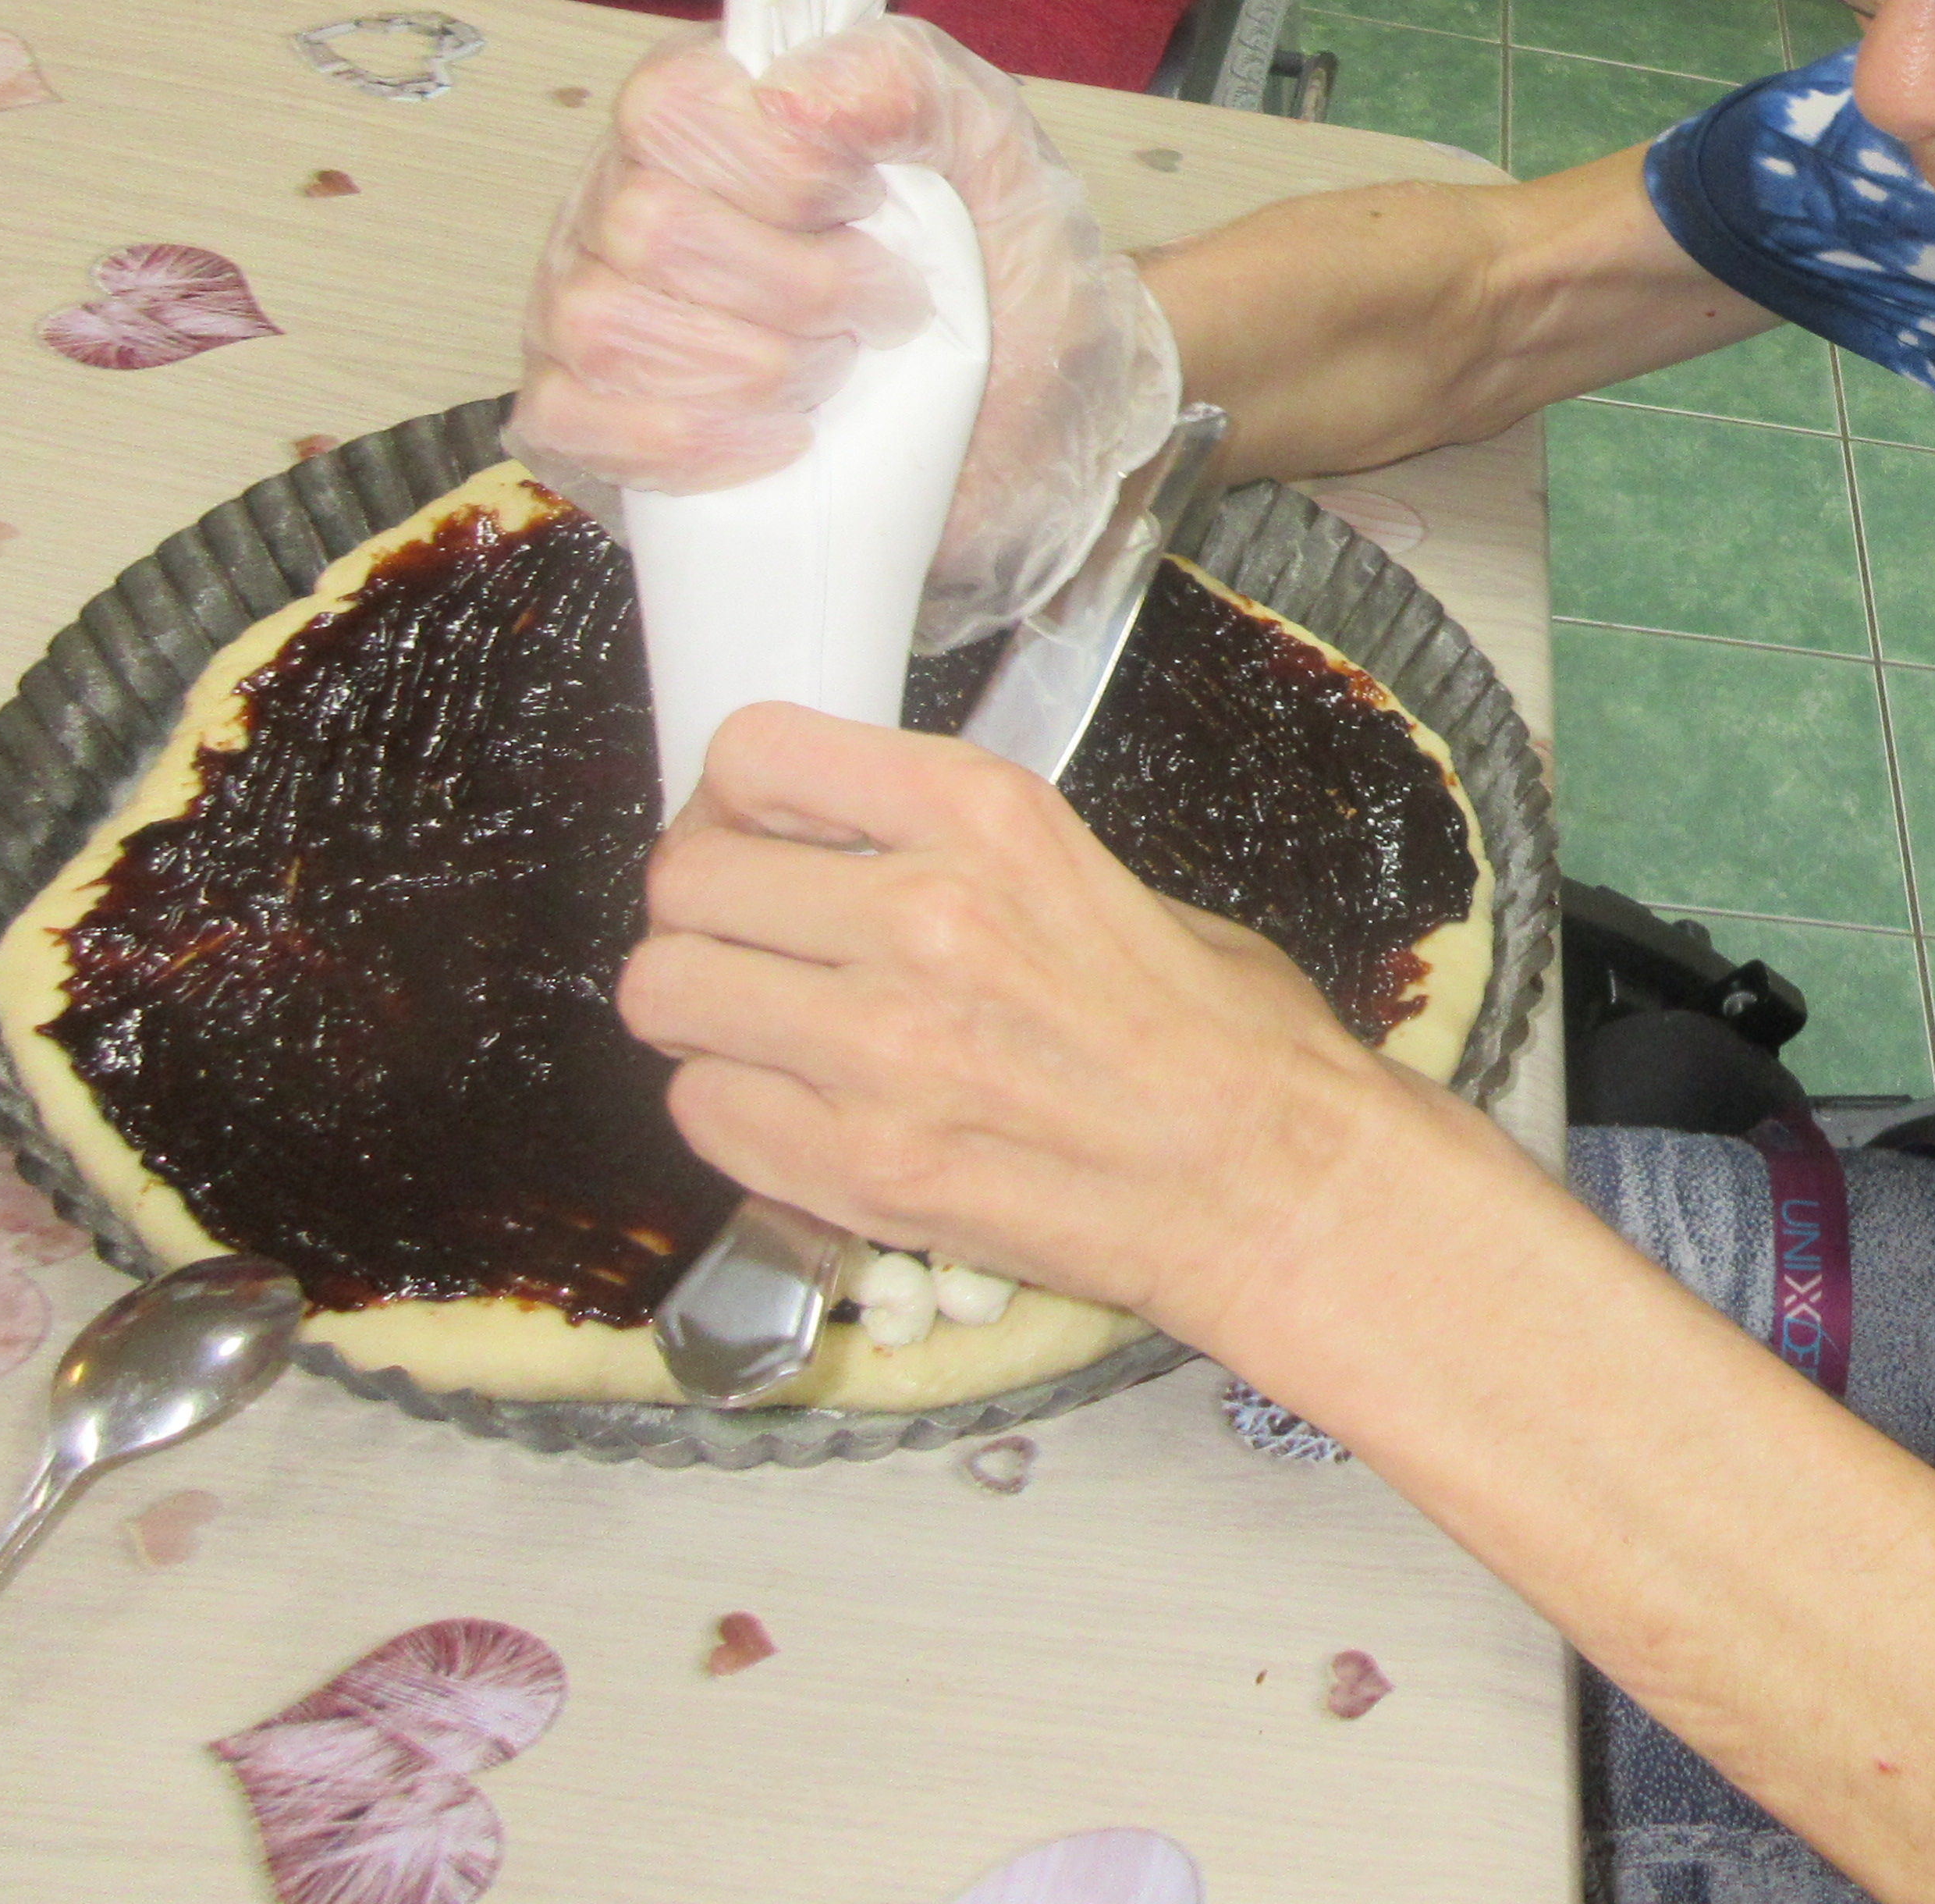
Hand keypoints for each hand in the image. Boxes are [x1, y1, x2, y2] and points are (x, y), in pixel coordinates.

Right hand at [510, 16, 1180, 644]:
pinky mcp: (586, 414)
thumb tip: (791, 91)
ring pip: (603, 323)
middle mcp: (628, 193)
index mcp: (714, 110)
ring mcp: (589, 302)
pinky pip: (571, 419)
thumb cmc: (1003, 289)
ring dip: (748, 367)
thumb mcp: (998, 159)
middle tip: (876, 311)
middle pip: (645, 223)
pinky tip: (776, 439)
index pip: (672, 105)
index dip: (781, 170)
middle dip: (792, 287)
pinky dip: (684, 440)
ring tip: (832, 372)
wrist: (1029, 438)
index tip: (871, 207)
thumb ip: (907, 83)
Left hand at [619, 704, 1398, 1343]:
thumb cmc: (1217, 1031)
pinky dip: (732, 1105)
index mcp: (987, 817)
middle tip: (757, 938)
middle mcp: (920, 915)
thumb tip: (825, 849)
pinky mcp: (858, 1168)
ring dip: (702, 1007)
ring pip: (664, 993)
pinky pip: (700, 1112)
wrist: (1271, 1180)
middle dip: (708, 907)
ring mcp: (879, 1050)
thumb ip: (951, 849)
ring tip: (769, 1025)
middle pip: (686, 879)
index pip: (755, 755)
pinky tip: (803, 1105)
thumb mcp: (1093, 867)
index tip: (758, 830)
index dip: (736, 798)